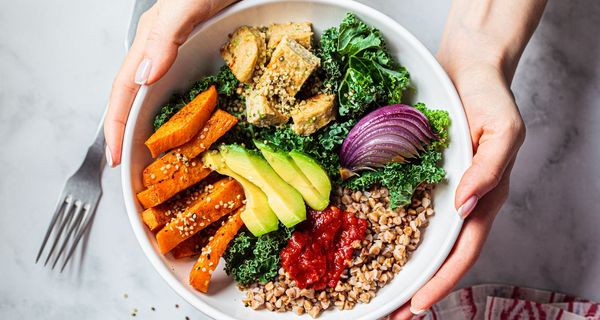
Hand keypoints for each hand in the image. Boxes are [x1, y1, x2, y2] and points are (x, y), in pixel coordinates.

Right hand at [104, 0, 234, 166]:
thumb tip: (145, 78)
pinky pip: (189, 94)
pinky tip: (195, 132)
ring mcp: (183, 57)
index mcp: (151, 43)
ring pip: (163, 101)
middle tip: (138, 172)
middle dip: (134, 136)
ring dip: (160, 131)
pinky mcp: (203, 58)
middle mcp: (163, 54)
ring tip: (162, 162)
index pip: (125, 92)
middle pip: (139, 102)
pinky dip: (186, 118)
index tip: (116, 159)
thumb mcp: (187, 5)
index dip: (117, 126)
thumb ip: (164, 36)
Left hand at [391, 4, 532, 316]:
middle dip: (416, 288)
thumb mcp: (503, 130)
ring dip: (401, 269)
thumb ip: (489, 170)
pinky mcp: (421, 177)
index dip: (441, 281)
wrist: (468, 67)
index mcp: (483, 198)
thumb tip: (466, 207)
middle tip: (389, 315)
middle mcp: (461, 201)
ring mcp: (440, 191)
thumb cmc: (490, 96)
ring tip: (377, 294)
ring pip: (420, 239)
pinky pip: (406, 210)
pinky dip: (391, 233)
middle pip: (439, 256)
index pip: (462, 251)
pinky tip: (369, 245)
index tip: (416, 306)